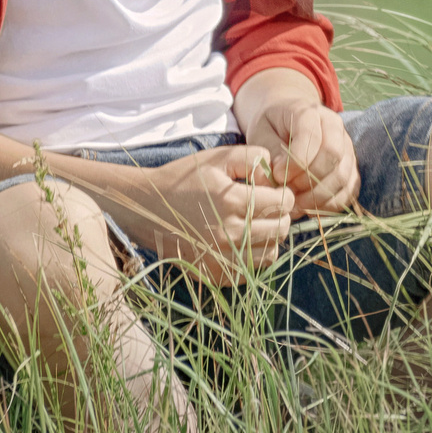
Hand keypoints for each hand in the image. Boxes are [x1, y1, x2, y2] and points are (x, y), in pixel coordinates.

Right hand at [124, 145, 294, 283]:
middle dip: (281, 215)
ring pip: (271, 253)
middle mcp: (230, 234)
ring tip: (255, 224)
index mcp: (233, 202)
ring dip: (270, 237)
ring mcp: (223, 259)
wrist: (148, 209)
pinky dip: (252, 256)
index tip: (273, 190)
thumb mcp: (217, 158)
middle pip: (282, 229)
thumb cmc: (184, 180)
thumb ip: (253, 157)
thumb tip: (276, 172)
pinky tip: (240, 240)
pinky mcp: (216, 275)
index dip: (283, 193)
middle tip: (267, 206)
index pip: (283, 203)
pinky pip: (251, 270)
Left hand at [255, 101, 358, 216]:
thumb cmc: (271, 128)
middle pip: (333, 156)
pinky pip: (349, 191)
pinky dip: (330, 204)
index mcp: (310, 112)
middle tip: (287, 191)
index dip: (295, 162)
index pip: (313, 137)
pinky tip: (309, 207)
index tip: (276, 175)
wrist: (285, 123)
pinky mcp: (351, 167)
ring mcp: (347, 147)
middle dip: (308, 181)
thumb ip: (269, 151)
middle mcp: (335, 127)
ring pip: (343, 176)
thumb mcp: (261, 133)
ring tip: (295, 203)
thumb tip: (279, 176)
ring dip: (318, 196)